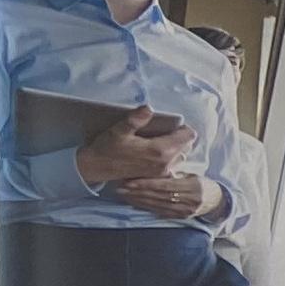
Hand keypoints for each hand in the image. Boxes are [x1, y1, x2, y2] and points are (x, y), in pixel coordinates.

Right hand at [74, 107, 190, 186]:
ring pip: (181, 156)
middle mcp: (166, 163)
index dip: (182, 128)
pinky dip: (169, 157)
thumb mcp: (119, 130)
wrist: (95, 168)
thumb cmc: (107, 148)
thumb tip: (148, 108)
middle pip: (187, 146)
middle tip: (163, 132)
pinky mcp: (156, 177)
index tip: (170, 125)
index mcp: (161, 151)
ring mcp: (162, 172)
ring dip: (175, 148)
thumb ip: (135, 119)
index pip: (189, 136)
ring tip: (158, 142)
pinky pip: (172, 165)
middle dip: (179, 137)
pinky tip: (154, 153)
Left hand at [110, 174, 218, 220]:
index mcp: (193, 186)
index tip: (130, 181)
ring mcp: (185, 210)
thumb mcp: (193, 175)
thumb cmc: (203, 184)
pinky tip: (135, 203)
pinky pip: (160, 212)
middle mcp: (189, 200)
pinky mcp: (181, 217)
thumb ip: (177, 174)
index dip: (146, 183)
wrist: (217, 201)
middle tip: (120, 188)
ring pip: (156, 205)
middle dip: (137, 192)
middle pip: (158, 196)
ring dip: (138, 200)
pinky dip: (146, 207)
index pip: (164, 185)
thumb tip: (157, 168)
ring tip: (123, 195)